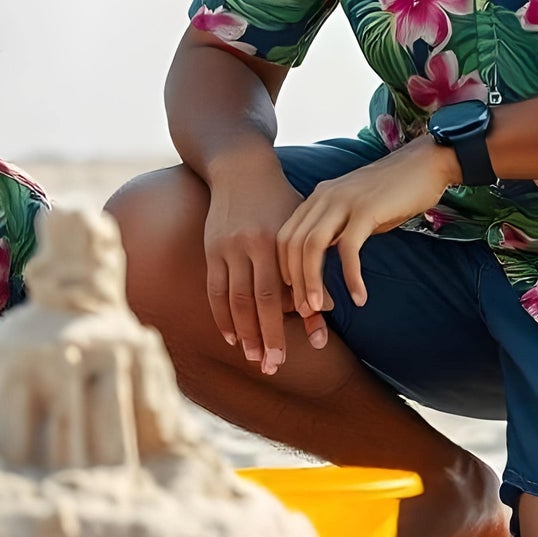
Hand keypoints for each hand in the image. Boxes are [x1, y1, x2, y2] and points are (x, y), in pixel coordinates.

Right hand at [204, 159, 328, 373]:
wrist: (241, 169)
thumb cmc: (280, 200)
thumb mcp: (300, 226)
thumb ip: (311, 265)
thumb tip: (326, 307)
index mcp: (274, 240)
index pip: (281, 292)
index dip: (290, 322)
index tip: (304, 347)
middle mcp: (248, 246)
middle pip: (256, 302)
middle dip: (266, 336)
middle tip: (274, 367)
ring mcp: (225, 249)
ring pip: (233, 301)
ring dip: (243, 334)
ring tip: (254, 358)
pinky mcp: (211, 251)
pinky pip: (215, 291)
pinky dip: (222, 317)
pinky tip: (232, 337)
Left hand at [276, 137, 456, 315]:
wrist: (425, 164)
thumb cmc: (392, 193)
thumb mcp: (354, 210)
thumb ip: (335, 231)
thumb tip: (320, 265)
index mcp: (317, 197)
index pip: (285, 236)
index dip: (285, 269)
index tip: (297, 294)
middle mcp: (324, 196)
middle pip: (292, 244)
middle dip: (295, 282)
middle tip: (307, 310)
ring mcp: (344, 201)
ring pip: (312, 246)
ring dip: (313, 282)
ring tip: (321, 309)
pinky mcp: (366, 210)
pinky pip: (349, 249)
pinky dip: (350, 277)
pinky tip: (359, 297)